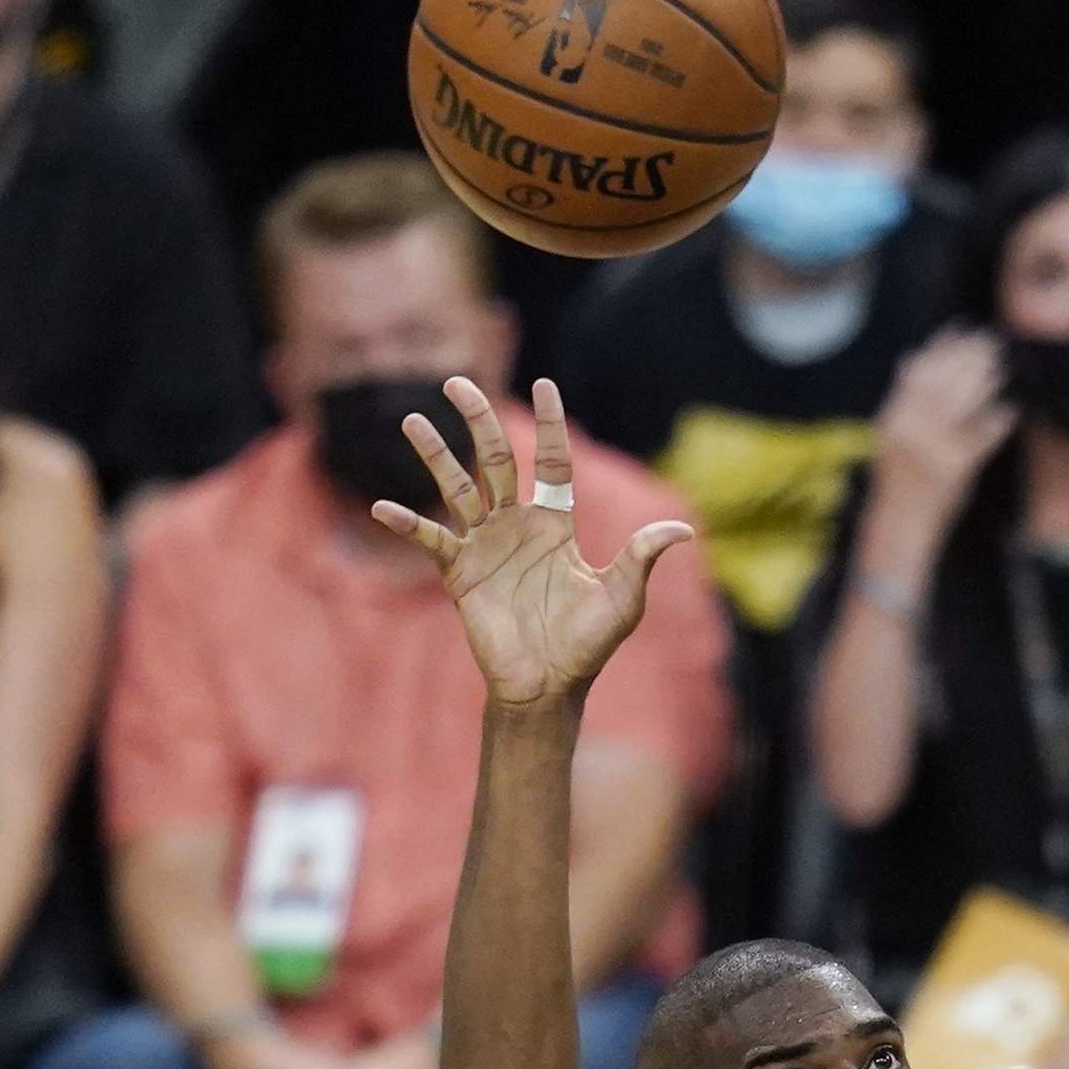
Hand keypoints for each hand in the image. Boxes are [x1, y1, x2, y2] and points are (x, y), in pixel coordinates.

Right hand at [373, 377, 693, 706]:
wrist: (549, 685)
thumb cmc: (588, 644)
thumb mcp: (622, 597)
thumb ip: (641, 557)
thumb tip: (684, 530)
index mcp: (555, 524)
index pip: (551, 463)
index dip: (549, 425)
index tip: (543, 385)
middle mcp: (516, 526)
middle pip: (494, 461)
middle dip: (478, 422)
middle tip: (457, 382)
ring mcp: (484, 547)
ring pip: (456, 489)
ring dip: (435, 456)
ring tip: (412, 421)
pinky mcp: (460, 574)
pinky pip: (431, 542)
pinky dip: (408, 525)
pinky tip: (384, 507)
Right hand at [865, 328, 1014, 542]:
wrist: (903, 522)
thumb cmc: (900, 478)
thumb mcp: (891, 435)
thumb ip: (903, 399)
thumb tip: (913, 357)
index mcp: (893, 419)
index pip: (919, 373)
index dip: (941, 347)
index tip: (960, 328)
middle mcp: (911, 430)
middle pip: (943, 382)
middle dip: (968, 357)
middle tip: (989, 341)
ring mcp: (935, 448)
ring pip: (962, 403)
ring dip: (983, 381)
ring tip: (998, 366)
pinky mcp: (959, 467)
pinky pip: (984, 437)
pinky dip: (998, 422)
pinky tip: (1009, 410)